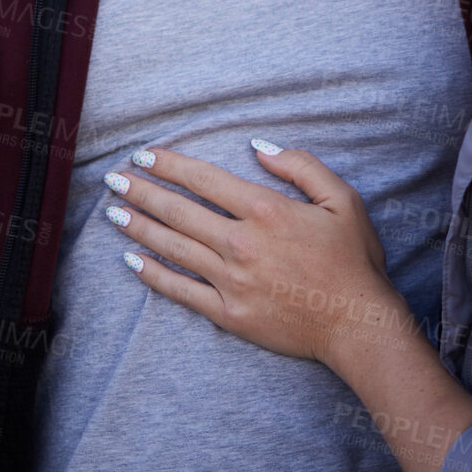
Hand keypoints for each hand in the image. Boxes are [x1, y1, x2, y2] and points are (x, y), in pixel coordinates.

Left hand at [103, 142, 405, 365]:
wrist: (358, 324)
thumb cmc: (353, 259)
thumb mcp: (342, 198)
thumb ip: (300, 166)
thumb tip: (259, 147)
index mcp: (265, 210)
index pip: (205, 179)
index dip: (171, 165)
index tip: (145, 156)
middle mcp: (241, 243)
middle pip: (179, 211)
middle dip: (142, 191)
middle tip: (114, 179)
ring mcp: (231, 280)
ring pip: (173, 247)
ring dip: (139, 227)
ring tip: (113, 213)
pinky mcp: (229, 312)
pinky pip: (181, 290)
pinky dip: (153, 275)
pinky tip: (132, 262)